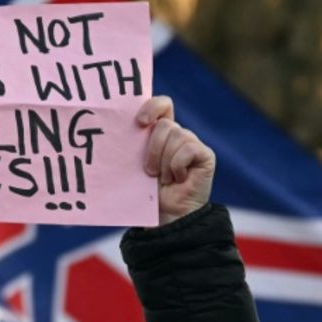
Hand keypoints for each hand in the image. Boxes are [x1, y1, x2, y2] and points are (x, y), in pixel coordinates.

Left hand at [138, 96, 214, 225]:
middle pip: (165, 124)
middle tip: (150, 172)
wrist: (166, 217)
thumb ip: (133, 144)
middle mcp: (179, 135)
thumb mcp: (136, 165)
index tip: (139, 123)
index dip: (152, 106)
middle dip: (153, 149)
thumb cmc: (148, 193)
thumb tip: (115, 127)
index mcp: (161, 133)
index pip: (163, 105)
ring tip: (165, 179)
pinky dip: (177, 166)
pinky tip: (180, 179)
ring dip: (165, 162)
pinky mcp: (205, 155)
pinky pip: (188, 149)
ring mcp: (193, 144)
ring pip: (176, 136)